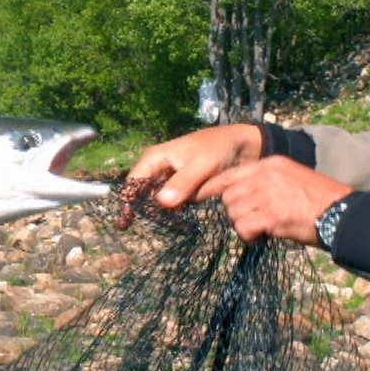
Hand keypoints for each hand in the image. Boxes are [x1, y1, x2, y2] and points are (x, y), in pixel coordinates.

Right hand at [119, 125, 264, 224]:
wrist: (243, 145)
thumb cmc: (219, 149)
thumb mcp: (201, 165)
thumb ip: (182, 183)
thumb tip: (161, 203)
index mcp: (155, 158)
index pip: (134, 182)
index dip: (128, 201)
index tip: (126, 222)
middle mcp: (159, 168)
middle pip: (143, 194)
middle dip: (146, 210)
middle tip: (146, 225)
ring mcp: (171, 179)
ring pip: (160, 201)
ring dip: (166, 212)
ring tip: (177, 212)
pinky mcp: (184, 188)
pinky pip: (176, 203)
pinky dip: (179, 210)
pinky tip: (187, 211)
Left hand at [200, 158, 352, 245]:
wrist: (342, 213)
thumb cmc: (320, 201)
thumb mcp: (292, 178)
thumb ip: (268, 182)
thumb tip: (246, 196)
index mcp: (271, 164)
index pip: (230, 174)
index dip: (213, 187)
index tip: (199, 196)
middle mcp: (265, 175)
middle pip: (229, 196)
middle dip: (236, 211)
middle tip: (254, 220)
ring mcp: (267, 194)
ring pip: (234, 213)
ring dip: (244, 225)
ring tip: (263, 229)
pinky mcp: (270, 215)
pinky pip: (244, 228)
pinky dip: (250, 237)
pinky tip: (263, 236)